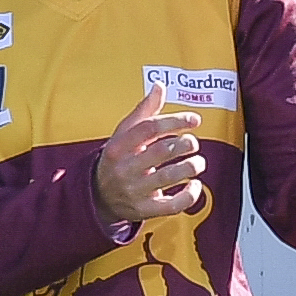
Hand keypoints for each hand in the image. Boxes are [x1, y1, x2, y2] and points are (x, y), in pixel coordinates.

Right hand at [94, 96, 208, 227]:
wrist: (97, 196)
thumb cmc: (117, 160)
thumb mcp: (123, 134)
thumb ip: (144, 111)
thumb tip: (159, 86)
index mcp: (119, 146)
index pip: (150, 128)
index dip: (175, 121)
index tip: (194, 120)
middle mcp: (125, 168)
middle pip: (162, 151)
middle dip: (185, 144)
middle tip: (193, 142)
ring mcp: (135, 191)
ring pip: (170, 176)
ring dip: (192, 166)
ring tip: (198, 162)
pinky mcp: (144, 209)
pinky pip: (172, 205)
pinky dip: (189, 195)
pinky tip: (195, 185)